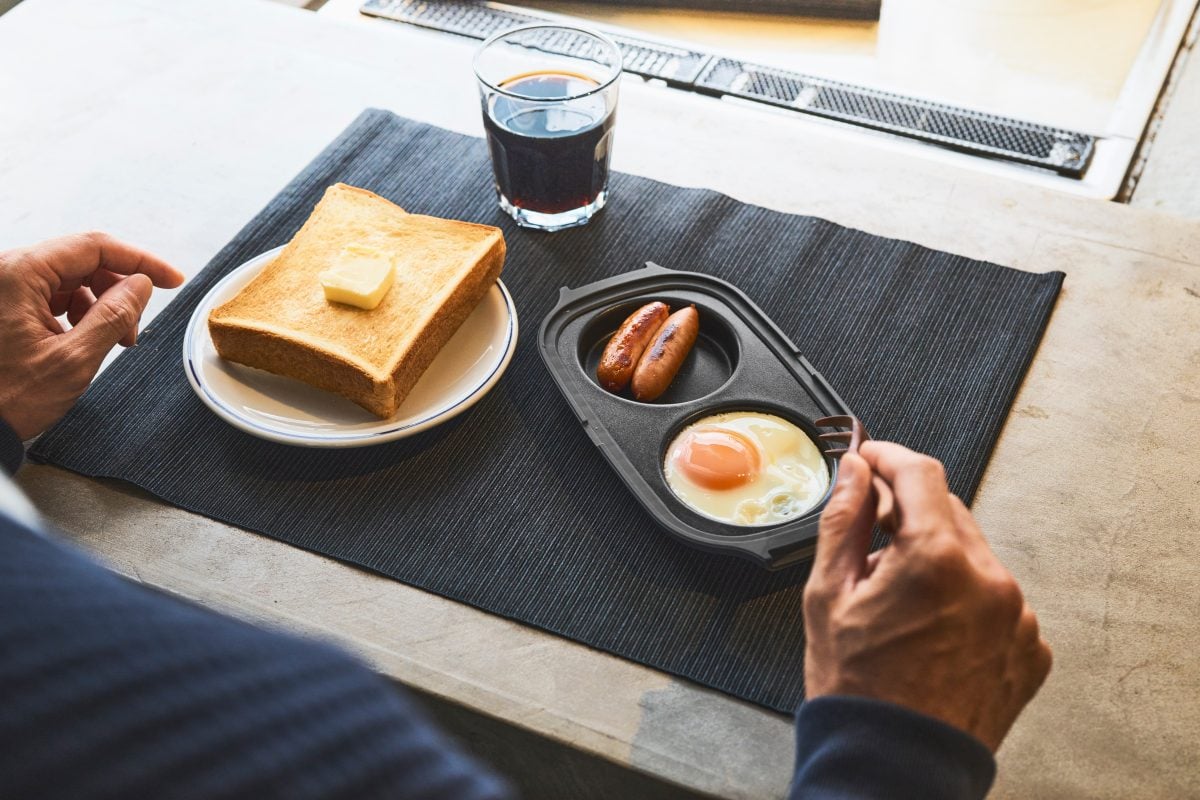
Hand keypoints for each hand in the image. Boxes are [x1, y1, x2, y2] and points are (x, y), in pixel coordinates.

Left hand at [0, 232, 184, 439]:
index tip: (172, 279)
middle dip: (120, 290)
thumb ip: (114, 316)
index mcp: (20, 273)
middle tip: (136, 327)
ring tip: (115, 340)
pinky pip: (56, 294)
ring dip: (103, 304)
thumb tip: (141, 285)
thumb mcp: (74, 360)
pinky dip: (82, 312)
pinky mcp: (7, 303)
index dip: (140, 261)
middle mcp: (9, 271)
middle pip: (84, 261)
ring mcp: (7, 286)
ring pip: (73, 278)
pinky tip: (89, 338)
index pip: (94, 247)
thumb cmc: (8, 398)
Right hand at [803, 442, 1051, 751]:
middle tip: (872, 538)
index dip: (889, 457)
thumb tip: (856, 472)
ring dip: (938, 558)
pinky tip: (931, 629)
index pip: (920, 473)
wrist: (895, 764)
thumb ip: (844, 520)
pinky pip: (998, 599)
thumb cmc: (858, 690)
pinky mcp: (1031, 649)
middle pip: (948, 511)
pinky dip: (966, 599)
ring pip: (974, 555)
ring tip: (900, 602)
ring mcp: (1017, 616)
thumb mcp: (829, 594)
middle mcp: (989, 580)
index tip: (872, 458)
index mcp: (936, 558)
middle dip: (909, 514)